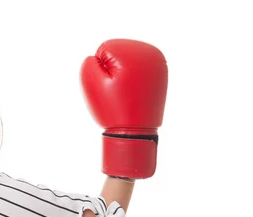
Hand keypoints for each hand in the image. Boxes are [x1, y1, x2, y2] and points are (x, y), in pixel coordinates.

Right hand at [80, 38, 167, 178]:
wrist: (134, 130)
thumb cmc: (111, 108)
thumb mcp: (91, 82)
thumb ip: (90, 62)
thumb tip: (99, 56)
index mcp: (131, 50)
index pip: (105, 50)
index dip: (101, 69)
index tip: (108, 86)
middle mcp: (149, 51)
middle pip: (120, 53)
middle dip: (114, 69)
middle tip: (117, 91)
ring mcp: (158, 62)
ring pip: (130, 60)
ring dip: (124, 73)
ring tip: (126, 92)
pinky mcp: (161, 72)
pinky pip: (140, 69)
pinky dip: (135, 77)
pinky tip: (134, 91)